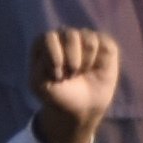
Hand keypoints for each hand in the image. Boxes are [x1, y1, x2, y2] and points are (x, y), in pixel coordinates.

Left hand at [27, 26, 126, 142]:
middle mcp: (64, 36)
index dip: (54, 57)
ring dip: (84, 62)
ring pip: (87, 38)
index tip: (57, 76)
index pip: (48, 37)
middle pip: (70, 34)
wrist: (82, 108)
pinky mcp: (102, 42)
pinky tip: (94, 68)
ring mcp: (84, 37)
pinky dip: (97, 60)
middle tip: (70, 75)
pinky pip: (102, 42)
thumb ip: (41, 65)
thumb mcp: (40, 85)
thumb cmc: (58, 94)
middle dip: (71, 60)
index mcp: (45, 44)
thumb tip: (62, 45)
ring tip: (81, 72)